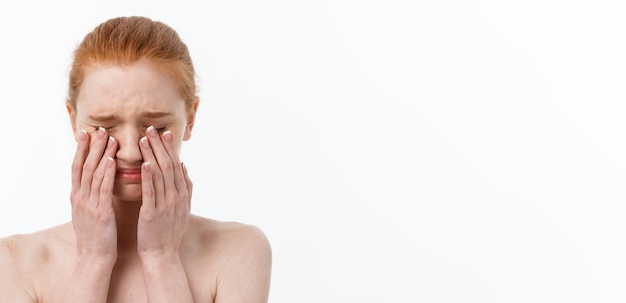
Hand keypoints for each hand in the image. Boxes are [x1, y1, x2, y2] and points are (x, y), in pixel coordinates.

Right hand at [69, 127, 118, 260]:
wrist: (93, 258)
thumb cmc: (96, 235)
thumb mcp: (90, 212)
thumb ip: (92, 195)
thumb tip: (98, 180)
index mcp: (77, 197)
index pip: (78, 167)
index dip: (81, 149)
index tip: (86, 132)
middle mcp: (79, 197)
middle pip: (84, 166)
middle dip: (91, 146)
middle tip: (98, 128)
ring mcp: (88, 204)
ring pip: (93, 174)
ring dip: (101, 154)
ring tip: (109, 138)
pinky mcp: (100, 212)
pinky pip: (103, 189)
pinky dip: (106, 173)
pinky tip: (112, 161)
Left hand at [137, 126, 192, 257]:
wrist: (162, 254)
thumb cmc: (168, 231)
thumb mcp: (182, 207)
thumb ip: (185, 187)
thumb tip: (184, 166)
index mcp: (182, 193)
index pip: (176, 165)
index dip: (170, 148)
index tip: (164, 132)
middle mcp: (176, 196)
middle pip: (169, 165)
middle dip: (160, 145)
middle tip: (152, 128)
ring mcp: (165, 204)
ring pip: (160, 174)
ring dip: (152, 155)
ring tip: (144, 139)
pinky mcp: (152, 213)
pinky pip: (151, 191)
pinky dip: (148, 177)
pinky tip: (143, 164)